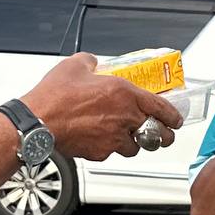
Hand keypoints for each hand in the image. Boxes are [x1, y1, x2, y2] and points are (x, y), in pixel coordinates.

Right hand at [22, 54, 182, 161]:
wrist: (38, 122)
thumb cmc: (55, 96)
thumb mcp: (75, 66)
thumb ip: (90, 62)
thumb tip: (92, 62)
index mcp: (124, 93)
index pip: (161, 108)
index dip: (173, 116)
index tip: (176, 119)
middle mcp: (124, 117)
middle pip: (157, 134)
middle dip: (163, 136)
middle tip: (163, 135)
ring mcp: (113, 138)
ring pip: (136, 147)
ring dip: (135, 142)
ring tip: (128, 136)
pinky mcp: (100, 153)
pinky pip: (112, 153)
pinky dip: (111, 148)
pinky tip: (102, 140)